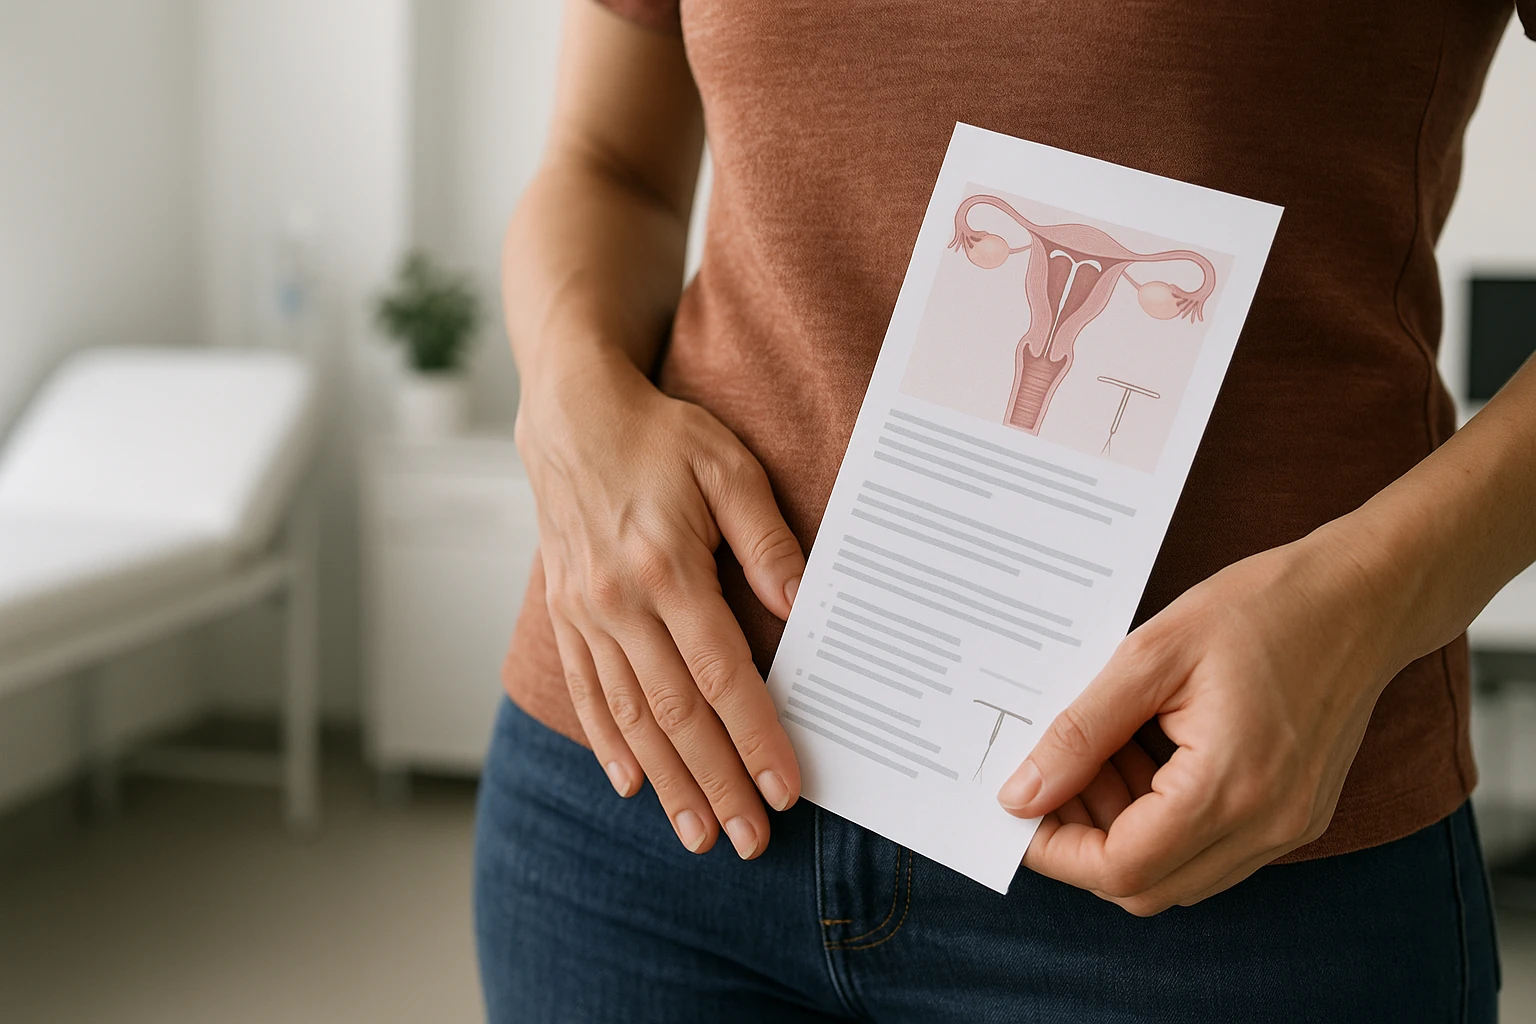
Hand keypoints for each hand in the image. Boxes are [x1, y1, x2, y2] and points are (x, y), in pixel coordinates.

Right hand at [518, 354, 804, 859]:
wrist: (571, 415)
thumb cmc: (659, 437)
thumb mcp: (728, 466)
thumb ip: (766, 539)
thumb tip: (800, 607)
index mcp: (666, 569)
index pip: (721, 676)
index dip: (755, 738)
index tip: (785, 789)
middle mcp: (618, 602)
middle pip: (674, 714)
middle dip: (716, 783)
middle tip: (749, 840)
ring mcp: (584, 613)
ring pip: (628, 718)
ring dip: (666, 783)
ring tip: (698, 834)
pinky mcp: (564, 614)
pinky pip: (587, 693)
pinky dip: (608, 744)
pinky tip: (632, 785)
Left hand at [998, 527, 1401, 914]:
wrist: (1364, 594)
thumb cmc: (1264, 607)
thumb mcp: (1150, 655)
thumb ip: (1081, 731)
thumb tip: (1023, 793)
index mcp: (1232, 786)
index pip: (1122, 868)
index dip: (1056, 851)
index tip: (1018, 808)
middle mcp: (1269, 824)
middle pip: (1148, 888)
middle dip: (1084, 842)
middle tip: (1053, 777)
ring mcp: (1290, 826)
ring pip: (1178, 874)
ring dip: (1123, 832)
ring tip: (1101, 754)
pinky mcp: (1297, 814)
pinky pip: (1213, 849)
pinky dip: (1164, 821)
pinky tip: (1145, 756)